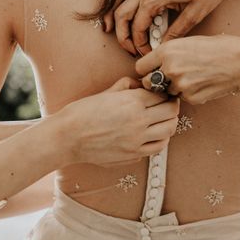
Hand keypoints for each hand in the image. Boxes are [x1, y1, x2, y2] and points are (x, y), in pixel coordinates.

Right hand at [60, 77, 179, 164]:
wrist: (67, 137)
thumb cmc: (83, 112)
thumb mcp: (106, 92)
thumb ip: (127, 86)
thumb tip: (140, 84)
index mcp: (132, 102)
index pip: (162, 95)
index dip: (165, 93)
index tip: (163, 93)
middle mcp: (138, 121)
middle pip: (171, 112)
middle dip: (171, 106)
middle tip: (167, 105)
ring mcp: (137, 140)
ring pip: (169, 130)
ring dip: (169, 123)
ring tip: (163, 120)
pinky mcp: (133, 155)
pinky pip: (158, 147)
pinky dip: (161, 139)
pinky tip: (154, 135)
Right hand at [106, 0, 239, 55]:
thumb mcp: (194, 15)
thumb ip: (175, 32)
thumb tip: (162, 47)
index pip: (137, 28)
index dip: (139, 45)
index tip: (146, 53)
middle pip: (122, 13)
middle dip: (123, 34)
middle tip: (130, 49)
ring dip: (116, 11)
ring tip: (112, 26)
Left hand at [136, 35, 239, 104]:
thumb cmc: (218, 48)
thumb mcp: (188, 41)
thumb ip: (169, 52)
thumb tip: (155, 63)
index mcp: (167, 51)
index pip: (140, 67)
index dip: (146, 69)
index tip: (152, 69)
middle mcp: (170, 69)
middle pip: (147, 83)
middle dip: (154, 81)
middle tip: (165, 78)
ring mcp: (180, 85)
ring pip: (165, 92)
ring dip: (172, 88)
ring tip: (190, 77)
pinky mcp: (191, 98)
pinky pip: (181, 98)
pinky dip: (187, 93)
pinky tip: (200, 83)